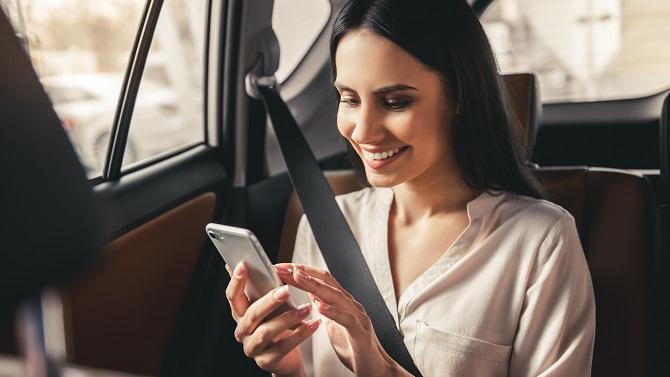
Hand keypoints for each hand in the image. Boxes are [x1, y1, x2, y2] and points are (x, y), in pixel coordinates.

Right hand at [225, 262, 320, 376]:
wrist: (287, 358)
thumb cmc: (279, 326)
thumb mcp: (271, 307)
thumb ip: (262, 289)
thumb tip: (254, 262)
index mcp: (240, 314)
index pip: (233, 296)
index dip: (236, 281)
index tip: (244, 264)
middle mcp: (242, 331)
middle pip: (251, 314)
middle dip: (268, 301)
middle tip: (286, 290)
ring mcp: (253, 348)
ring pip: (266, 331)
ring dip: (287, 318)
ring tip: (307, 308)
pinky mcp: (267, 361)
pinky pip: (283, 347)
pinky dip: (300, 334)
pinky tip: (313, 324)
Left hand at [275, 263, 411, 376]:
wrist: (377, 369)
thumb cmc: (355, 348)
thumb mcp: (335, 325)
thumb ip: (327, 308)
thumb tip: (312, 295)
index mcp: (343, 303)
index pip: (321, 280)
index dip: (301, 271)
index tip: (281, 268)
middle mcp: (351, 305)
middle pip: (326, 282)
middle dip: (303, 273)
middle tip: (283, 268)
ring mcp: (358, 317)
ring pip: (336, 296)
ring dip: (315, 285)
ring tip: (298, 277)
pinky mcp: (361, 333)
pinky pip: (346, 320)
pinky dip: (333, 311)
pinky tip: (320, 306)